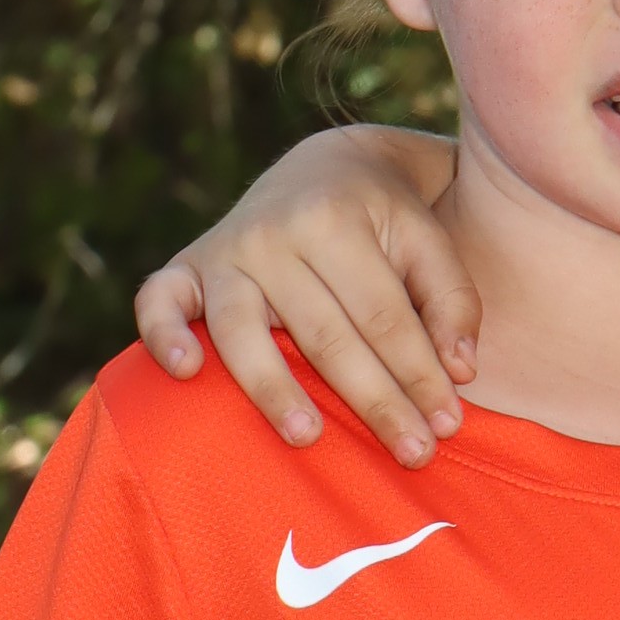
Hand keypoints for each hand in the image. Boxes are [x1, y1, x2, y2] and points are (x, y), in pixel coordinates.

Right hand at [131, 127, 472, 464]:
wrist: (324, 165)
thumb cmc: (384, 218)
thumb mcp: (427, 239)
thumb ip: (452, 299)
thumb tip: (460, 370)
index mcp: (335, 219)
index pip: (383, 317)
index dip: (420, 375)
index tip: (448, 426)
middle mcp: (273, 233)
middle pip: (324, 335)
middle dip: (374, 400)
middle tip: (414, 455)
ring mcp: (225, 250)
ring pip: (242, 331)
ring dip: (273, 388)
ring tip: (309, 437)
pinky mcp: (186, 266)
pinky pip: (159, 300)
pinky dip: (161, 333)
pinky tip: (184, 371)